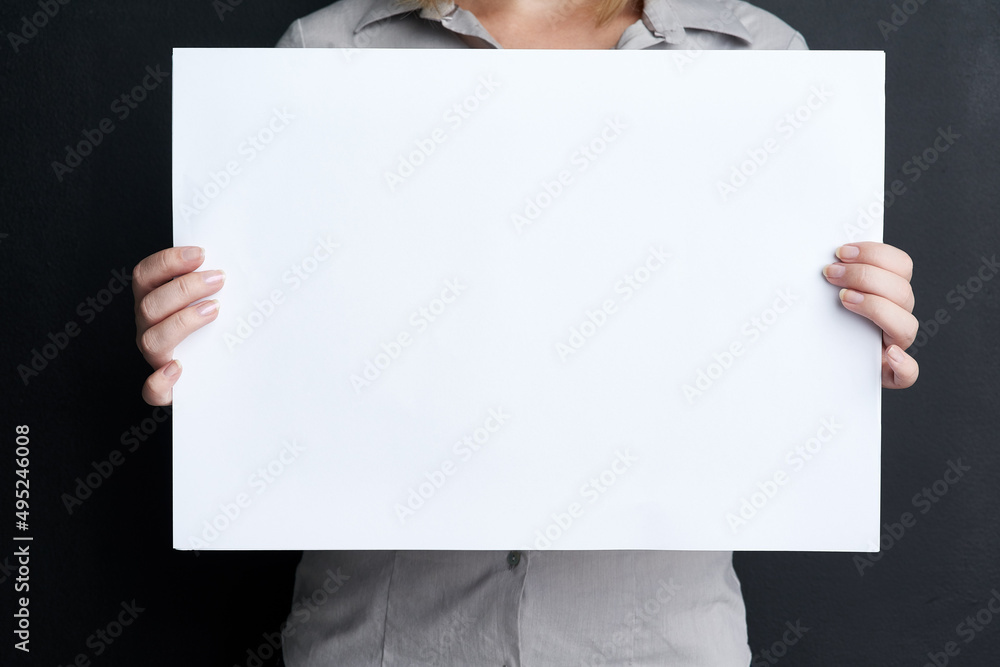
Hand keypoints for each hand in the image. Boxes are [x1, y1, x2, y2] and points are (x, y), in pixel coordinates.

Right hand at [133, 246, 224, 404]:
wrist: (218, 378)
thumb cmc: (217, 332)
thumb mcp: (213, 301)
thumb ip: (214, 284)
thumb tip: (239, 264)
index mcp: (154, 302)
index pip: (145, 275)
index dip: (168, 262)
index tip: (201, 254)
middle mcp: (149, 328)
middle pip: (150, 304)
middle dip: (185, 288)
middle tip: (219, 280)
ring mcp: (155, 357)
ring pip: (152, 339)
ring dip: (183, 321)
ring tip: (214, 310)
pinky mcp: (164, 389)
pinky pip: (152, 389)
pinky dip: (160, 380)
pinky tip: (178, 368)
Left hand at [823, 242, 917, 388]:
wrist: (816, 361)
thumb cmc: (819, 321)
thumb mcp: (825, 293)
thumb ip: (832, 273)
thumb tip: (825, 256)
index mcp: (888, 293)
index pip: (901, 265)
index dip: (875, 254)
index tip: (841, 251)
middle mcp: (896, 317)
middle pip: (902, 292)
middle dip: (865, 276)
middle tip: (831, 273)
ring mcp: (894, 346)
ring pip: (907, 325)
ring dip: (876, 307)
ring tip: (844, 300)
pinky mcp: (888, 374)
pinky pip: (909, 373)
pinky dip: (904, 364)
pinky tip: (889, 354)